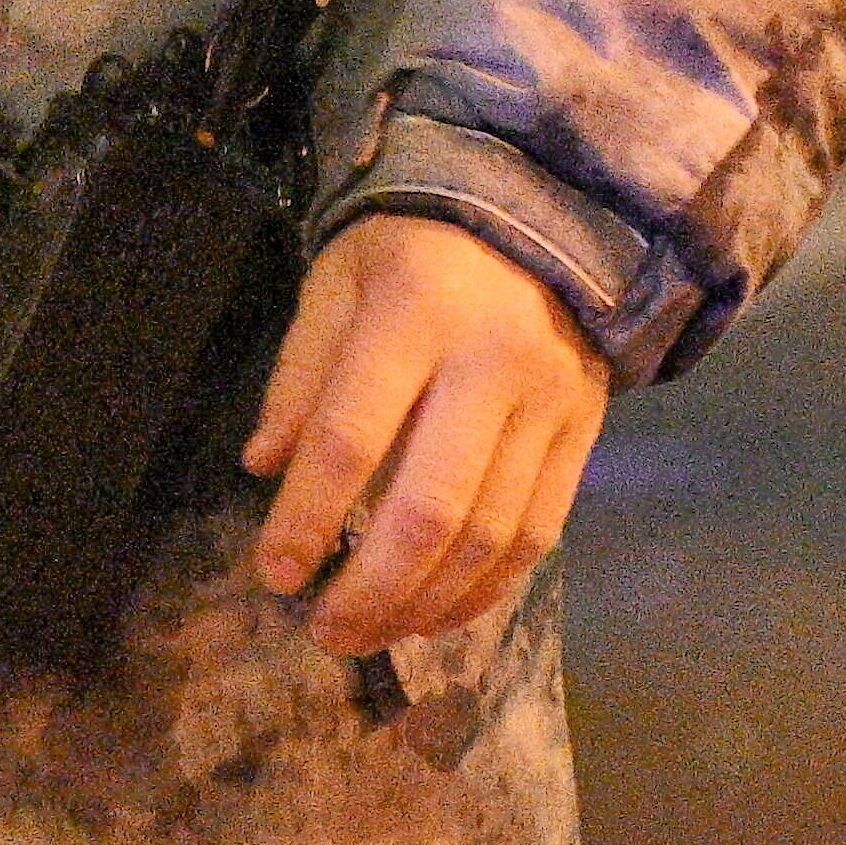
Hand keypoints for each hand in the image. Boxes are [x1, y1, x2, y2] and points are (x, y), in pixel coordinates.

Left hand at [240, 215, 609, 658]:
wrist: (546, 209)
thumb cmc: (416, 245)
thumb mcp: (339, 279)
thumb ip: (301, 373)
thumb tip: (263, 468)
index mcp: (414, 312)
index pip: (351, 436)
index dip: (307, 516)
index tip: (275, 575)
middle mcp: (490, 363)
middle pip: (430, 509)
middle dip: (371, 589)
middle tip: (324, 633)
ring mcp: (548, 404)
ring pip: (488, 536)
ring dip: (424, 604)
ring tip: (370, 635)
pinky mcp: (582, 434)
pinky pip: (538, 534)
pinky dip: (486, 590)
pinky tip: (437, 616)